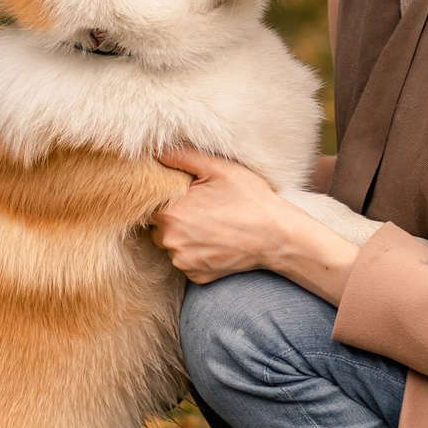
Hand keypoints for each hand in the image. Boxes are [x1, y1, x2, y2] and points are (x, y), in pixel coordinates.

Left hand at [152, 149, 360, 302]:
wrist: (277, 236)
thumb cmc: (249, 199)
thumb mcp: (219, 168)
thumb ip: (182, 156)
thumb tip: (156, 150)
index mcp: (170, 214)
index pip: (149, 205)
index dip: (166, 198)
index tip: (185, 195)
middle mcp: (171, 242)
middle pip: (158, 227)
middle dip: (175, 217)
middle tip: (203, 208)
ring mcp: (184, 262)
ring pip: (172, 245)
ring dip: (184, 236)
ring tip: (211, 225)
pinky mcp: (197, 277)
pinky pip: (187, 262)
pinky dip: (197, 254)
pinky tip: (216, 242)